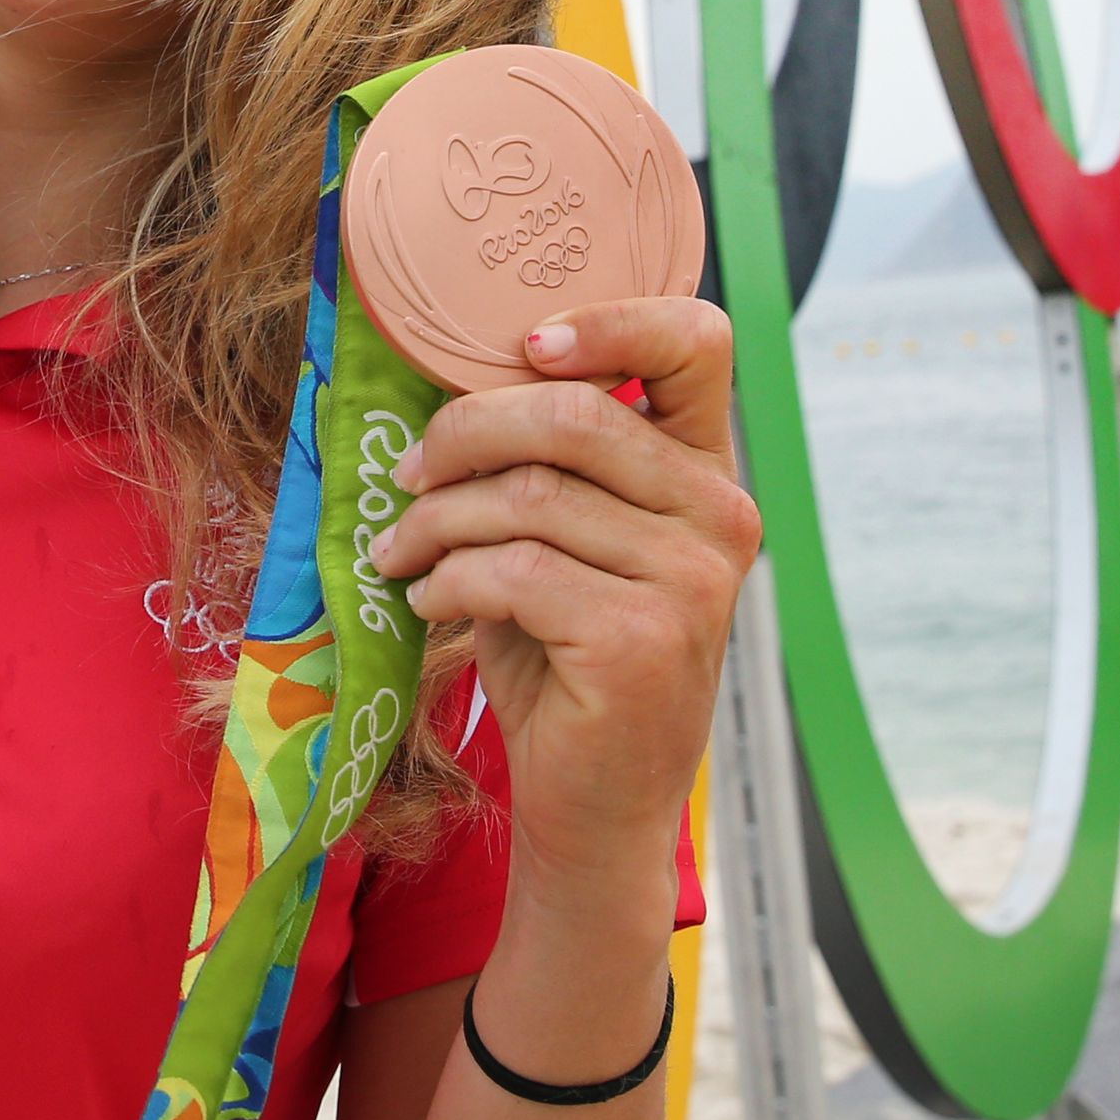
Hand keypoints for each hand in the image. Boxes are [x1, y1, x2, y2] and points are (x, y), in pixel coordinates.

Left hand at [366, 297, 757, 883]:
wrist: (596, 800)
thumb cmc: (564, 653)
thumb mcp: (564, 541)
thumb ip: (542, 462)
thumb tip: (438, 385)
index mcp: (705, 470)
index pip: (697, 341)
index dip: (609, 318)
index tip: (524, 343)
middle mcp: (720, 513)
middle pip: (572, 415)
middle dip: (462, 434)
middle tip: (405, 476)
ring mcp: (692, 580)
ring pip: (527, 496)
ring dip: (435, 521)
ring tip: (400, 551)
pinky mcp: (643, 638)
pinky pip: (513, 569)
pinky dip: (448, 579)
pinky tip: (431, 600)